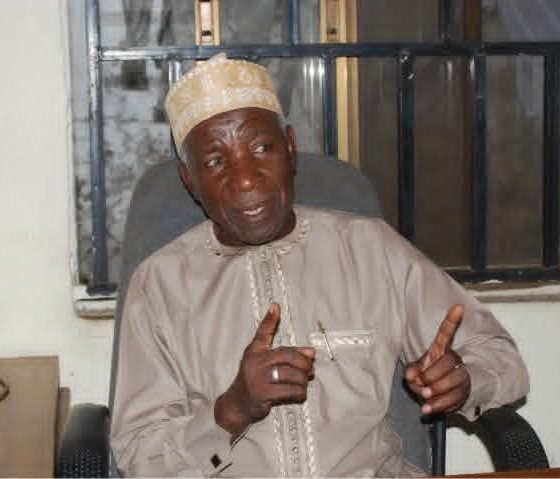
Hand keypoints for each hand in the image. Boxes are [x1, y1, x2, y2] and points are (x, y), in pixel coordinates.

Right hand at [214, 303, 314, 436]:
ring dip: (303, 379)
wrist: (237, 404)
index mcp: (255, 351)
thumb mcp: (263, 364)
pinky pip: (290, 390)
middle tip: (310, 368)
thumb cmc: (255, 381)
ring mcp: (258, 378)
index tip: (276, 306)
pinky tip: (300, 393)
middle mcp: (255, 362)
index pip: (262, 333)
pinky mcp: (263, 394)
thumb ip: (286, 355)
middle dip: (303, 362)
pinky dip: (300, 392)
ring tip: (304, 381)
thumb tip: (311, 352)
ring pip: (291, 374)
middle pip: (286, 355)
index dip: (269, 319)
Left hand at [404, 304, 470, 414]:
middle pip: (450, 363)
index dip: (452, 320)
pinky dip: (440, 405)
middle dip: (433, 375)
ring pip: (456, 382)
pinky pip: (455, 399)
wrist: (439, 394)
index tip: (459, 306)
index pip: (446, 333)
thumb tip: (411, 376)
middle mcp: (454, 361)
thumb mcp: (415, 370)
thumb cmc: (426, 376)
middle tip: (421, 383)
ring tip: (425, 396)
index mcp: (441, 351)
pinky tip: (428, 408)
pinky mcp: (463, 394)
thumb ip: (411, 371)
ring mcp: (461, 377)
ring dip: (438, 391)